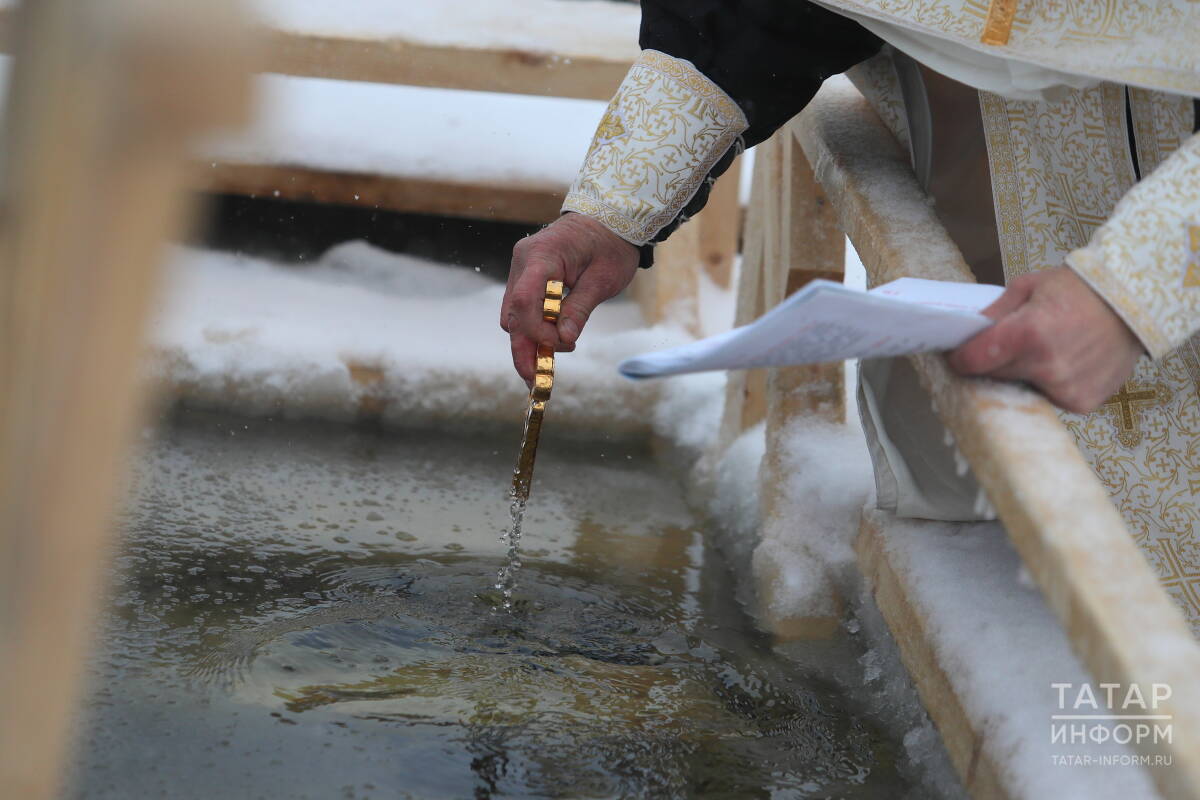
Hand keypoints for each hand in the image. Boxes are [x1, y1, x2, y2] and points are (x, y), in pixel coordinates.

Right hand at [501, 212, 638, 382]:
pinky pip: (521, 307)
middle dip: (524, 348)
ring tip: (547, 363)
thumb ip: (579, 309)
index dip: (536, 332)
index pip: (525, 301)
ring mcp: (521, 266)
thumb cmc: (611, 245)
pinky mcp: (525, 274)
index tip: (559, 348)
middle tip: (536, 380)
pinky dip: (532, 327)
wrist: (609, 218)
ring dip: (528, 340)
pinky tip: (548, 343)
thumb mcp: (603, 280)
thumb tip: (564, 341)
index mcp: (543, 255)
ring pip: (513, 313)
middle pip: (513, 312)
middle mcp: (524, 259)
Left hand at [947, 266, 1142, 412]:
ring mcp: (1065, 388)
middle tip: (1008, 346)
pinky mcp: (1082, 402)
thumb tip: (966, 333)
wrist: (1133, 303)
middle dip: (993, 363)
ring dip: (1024, 374)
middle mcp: (1046, 367)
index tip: (960, 354)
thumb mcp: (1028, 287)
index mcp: (1027, 334)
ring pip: (1022, 388)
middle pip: (995, 375)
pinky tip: (1066, 362)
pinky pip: (1050, 397)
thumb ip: (994, 312)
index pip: (972, 361)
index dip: (961, 357)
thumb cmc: (1078, 290)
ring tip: (1045, 350)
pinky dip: (1051, 383)